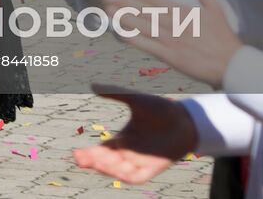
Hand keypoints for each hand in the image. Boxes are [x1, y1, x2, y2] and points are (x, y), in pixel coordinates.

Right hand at [72, 83, 197, 183]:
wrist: (186, 119)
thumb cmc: (162, 109)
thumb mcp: (135, 99)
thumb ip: (114, 93)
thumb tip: (92, 85)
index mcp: (123, 139)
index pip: (101, 150)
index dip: (89, 154)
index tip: (77, 153)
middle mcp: (129, 152)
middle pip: (106, 162)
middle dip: (93, 162)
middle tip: (81, 159)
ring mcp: (140, 161)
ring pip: (118, 171)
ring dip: (107, 169)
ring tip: (96, 163)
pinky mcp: (153, 168)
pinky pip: (136, 177)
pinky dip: (126, 176)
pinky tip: (117, 173)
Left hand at [106, 0, 242, 87]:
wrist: (231, 65)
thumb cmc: (223, 36)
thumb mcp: (216, 7)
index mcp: (185, 12)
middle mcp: (175, 25)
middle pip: (144, 12)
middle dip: (124, 3)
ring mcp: (171, 41)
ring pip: (142, 27)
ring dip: (124, 18)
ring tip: (108, 10)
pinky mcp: (170, 57)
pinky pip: (146, 46)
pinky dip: (132, 39)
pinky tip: (119, 33)